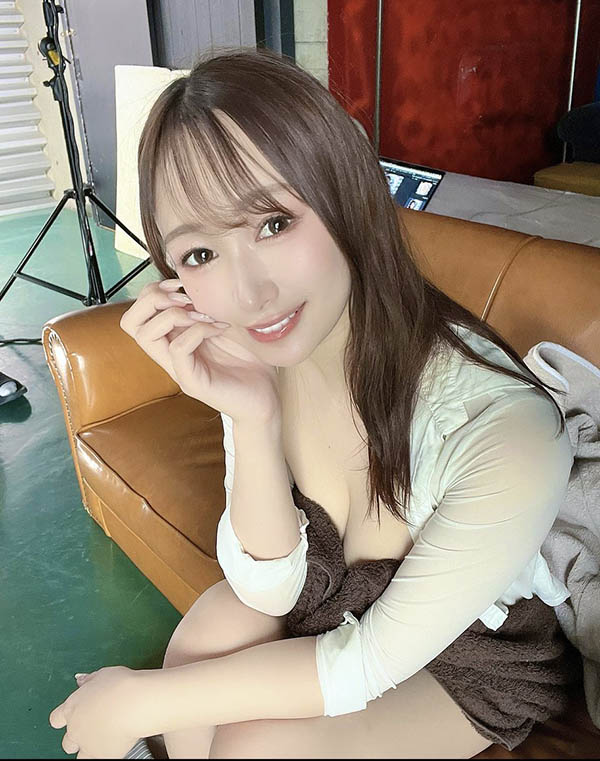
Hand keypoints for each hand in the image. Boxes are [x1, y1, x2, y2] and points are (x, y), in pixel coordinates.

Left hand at [48, 667, 141, 758]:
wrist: (135, 703)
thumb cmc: (122, 686)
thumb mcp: (103, 675)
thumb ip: (89, 680)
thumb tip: (82, 681)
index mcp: (72, 707)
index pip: (56, 718)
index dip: (64, 719)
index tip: (75, 715)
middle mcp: (75, 728)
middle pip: (67, 741)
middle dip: (78, 736)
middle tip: (94, 726)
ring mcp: (87, 744)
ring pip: (80, 756)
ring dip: (88, 749)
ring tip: (105, 738)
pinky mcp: (101, 755)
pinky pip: (98, 759)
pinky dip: (106, 753)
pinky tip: (117, 741)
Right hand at [119, 279, 281, 424]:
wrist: (267, 397)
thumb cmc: (249, 360)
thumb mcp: (227, 322)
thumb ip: (209, 305)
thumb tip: (200, 277)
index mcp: (173, 338)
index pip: (138, 311)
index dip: (153, 291)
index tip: (184, 285)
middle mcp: (169, 354)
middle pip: (130, 322)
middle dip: (153, 299)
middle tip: (186, 299)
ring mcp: (179, 369)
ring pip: (146, 335)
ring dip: (174, 314)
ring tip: (204, 314)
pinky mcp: (192, 381)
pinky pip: (178, 349)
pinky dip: (198, 330)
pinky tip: (220, 328)